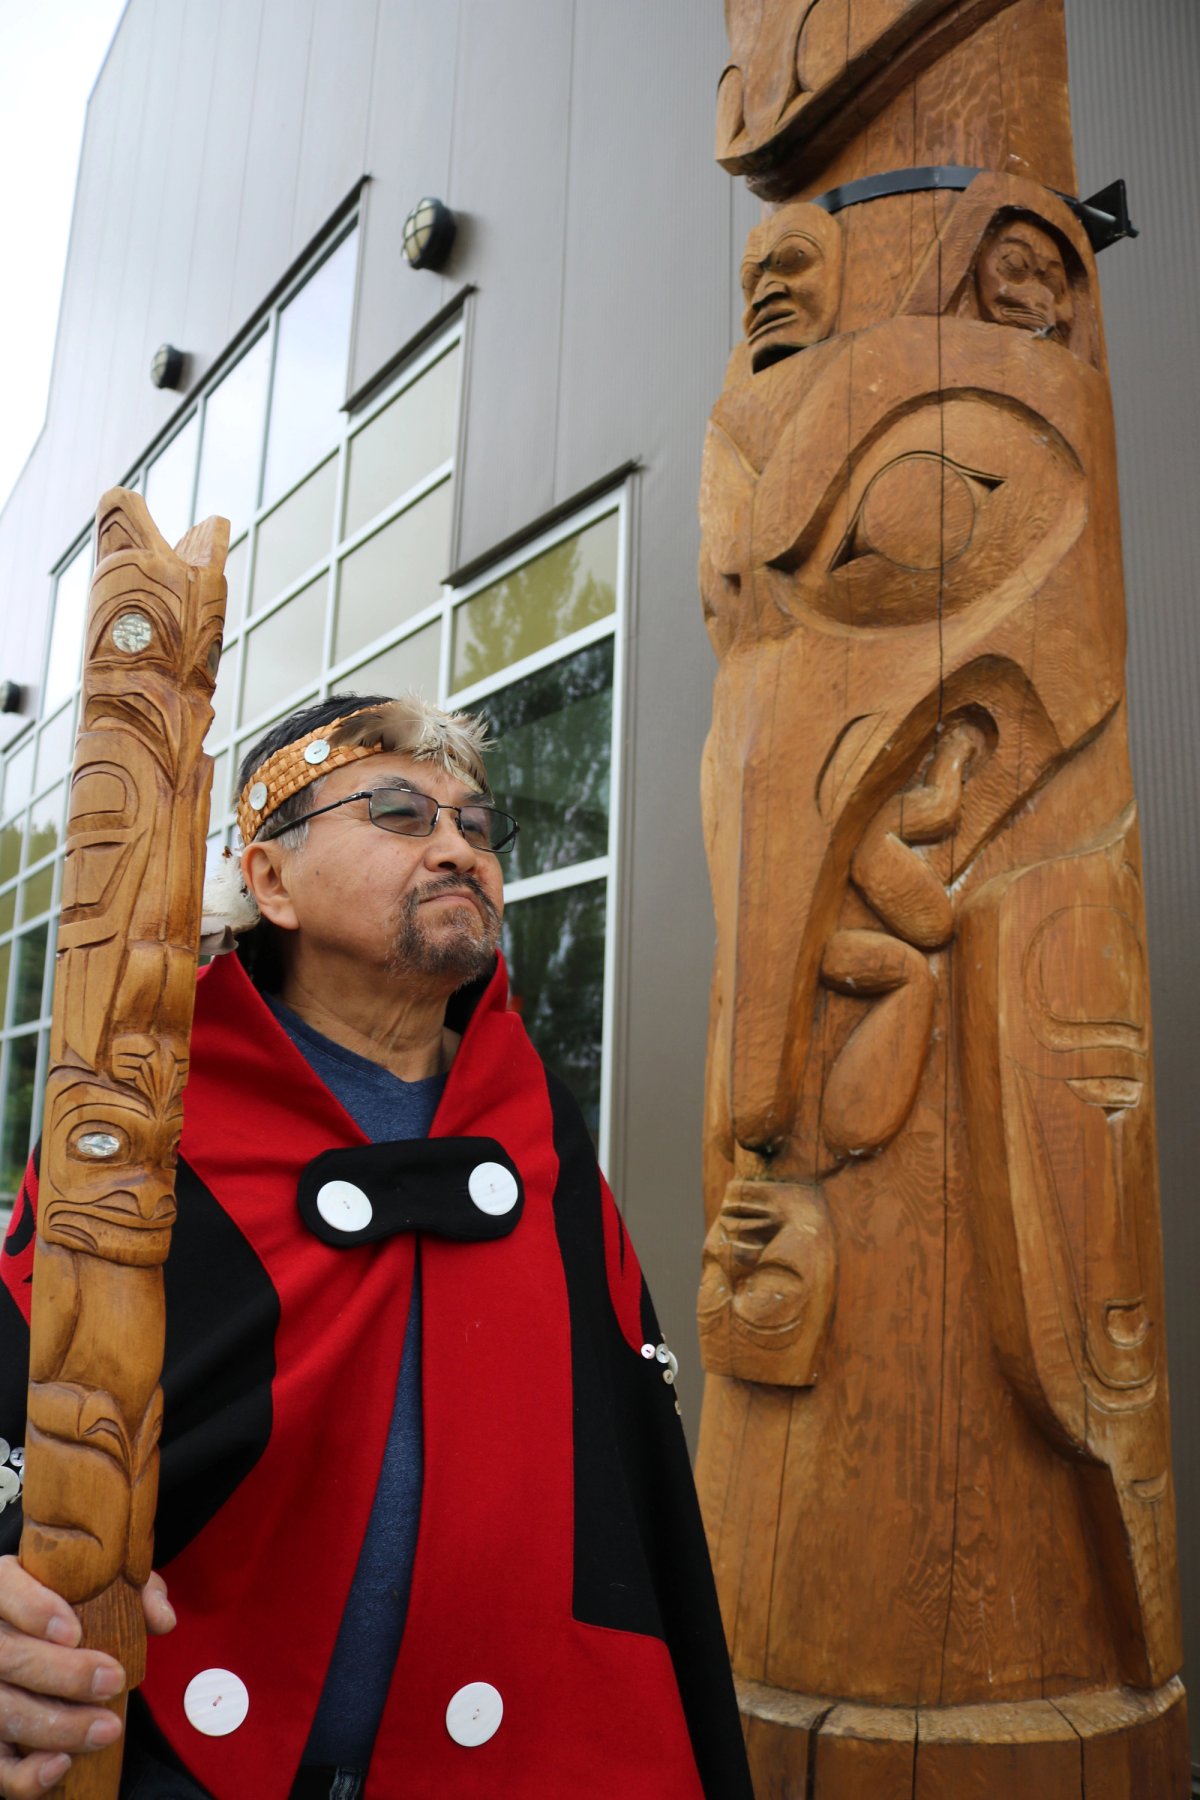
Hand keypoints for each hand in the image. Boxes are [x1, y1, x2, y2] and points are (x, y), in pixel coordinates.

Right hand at [0, 1557, 175, 1797]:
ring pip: (2, 1711)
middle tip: (113, 1681)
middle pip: (6, 1656)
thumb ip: (134, 1590)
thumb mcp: (102, 1583)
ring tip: (107, 1728)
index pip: (5, 1588)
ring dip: (57, 1726)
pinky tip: (61, 1764)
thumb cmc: (74, 1604)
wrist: (39, 1634)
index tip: (75, 1632)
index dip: (35, 1609)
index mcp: (6, 1585)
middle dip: (62, 1674)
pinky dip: (24, 1773)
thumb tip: (162, 1618)